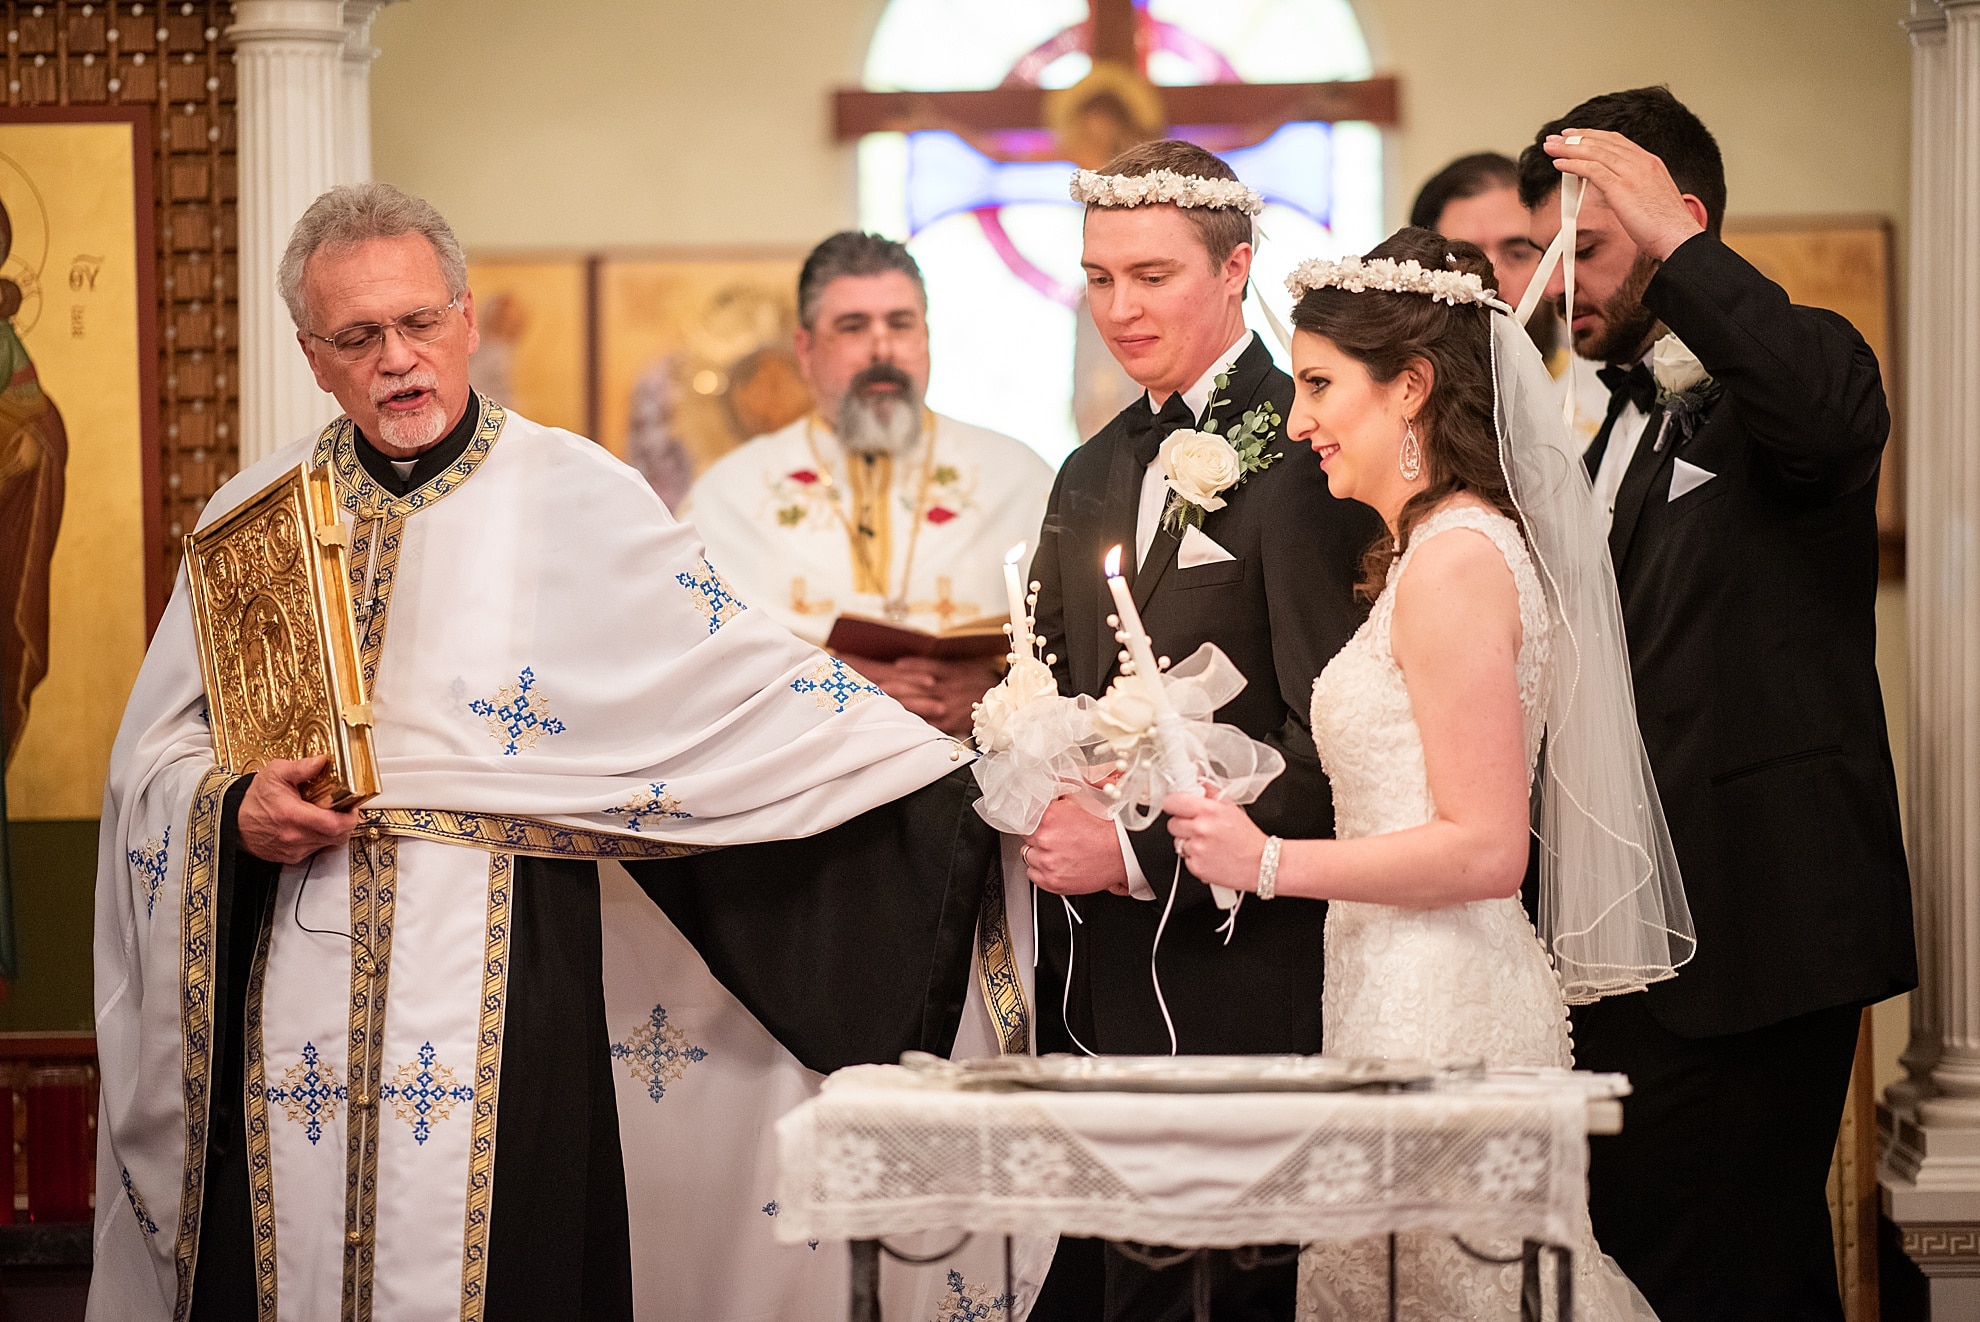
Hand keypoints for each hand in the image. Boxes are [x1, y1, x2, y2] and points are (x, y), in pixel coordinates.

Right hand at [238, 757, 358, 864]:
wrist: (232, 821)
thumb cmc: (252, 800)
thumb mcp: (275, 774)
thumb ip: (301, 767)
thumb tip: (321, 761)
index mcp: (293, 816)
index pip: (335, 825)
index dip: (350, 816)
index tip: (351, 806)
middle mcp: (294, 837)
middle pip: (337, 837)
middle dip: (346, 822)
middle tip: (343, 808)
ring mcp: (293, 850)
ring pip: (329, 845)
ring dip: (334, 831)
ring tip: (328, 814)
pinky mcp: (290, 858)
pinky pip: (316, 850)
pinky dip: (321, 839)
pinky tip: (314, 825)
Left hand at [840, 654, 997, 737]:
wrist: (1004, 702)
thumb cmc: (979, 681)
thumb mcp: (964, 666)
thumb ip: (939, 665)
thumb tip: (905, 664)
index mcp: (952, 673)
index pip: (927, 668)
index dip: (909, 667)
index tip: (891, 666)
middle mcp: (949, 689)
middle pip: (918, 687)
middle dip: (896, 687)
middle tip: (875, 685)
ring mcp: (949, 708)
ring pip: (920, 704)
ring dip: (900, 703)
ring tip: (881, 701)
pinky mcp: (949, 723)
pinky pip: (929, 722)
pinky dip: (913, 720)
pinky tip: (898, 720)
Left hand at [1023, 794, 1131, 895]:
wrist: (1122, 853)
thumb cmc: (1105, 830)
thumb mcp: (1081, 801)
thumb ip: (1058, 796)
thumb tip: (1044, 788)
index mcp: (1050, 815)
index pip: (1025, 815)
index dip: (1033, 819)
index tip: (1038, 822)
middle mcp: (1045, 838)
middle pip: (1025, 836)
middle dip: (1037, 835)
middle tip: (1055, 837)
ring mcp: (1047, 862)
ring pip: (1028, 855)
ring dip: (1039, 853)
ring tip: (1059, 851)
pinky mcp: (1051, 881)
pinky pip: (1032, 874)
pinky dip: (1042, 870)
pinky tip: (1057, 864)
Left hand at [1162, 786, 1266, 893]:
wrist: (1261, 864)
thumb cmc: (1248, 837)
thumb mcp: (1231, 807)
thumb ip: (1209, 792)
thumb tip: (1195, 780)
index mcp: (1208, 810)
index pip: (1172, 802)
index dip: (1174, 804)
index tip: (1177, 806)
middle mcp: (1201, 829)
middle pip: (1172, 824)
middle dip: (1183, 825)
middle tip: (1199, 827)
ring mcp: (1197, 849)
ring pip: (1177, 842)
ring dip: (1188, 842)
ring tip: (1208, 843)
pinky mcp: (1197, 867)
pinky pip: (1185, 858)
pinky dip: (1194, 857)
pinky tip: (1210, 855)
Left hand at [1544, 129, 1706, 261]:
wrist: (1679, 236)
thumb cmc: (1666, 226)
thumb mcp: (1650, 198)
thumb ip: (1633, 188)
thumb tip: (1615, 191)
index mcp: (1649, 162)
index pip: (1617, 141)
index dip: (1593, 136)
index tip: (1576, 135)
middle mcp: (1641, 162)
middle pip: (1603, 142)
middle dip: (1576, 138)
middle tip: (1556, 137)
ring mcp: (1632, 173)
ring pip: (1595, 152)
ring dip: (1569, 148)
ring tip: (1551, 147)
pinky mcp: (1622, 188)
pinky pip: (1592, 170)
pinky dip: (1573, 165)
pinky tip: (1559, 164)